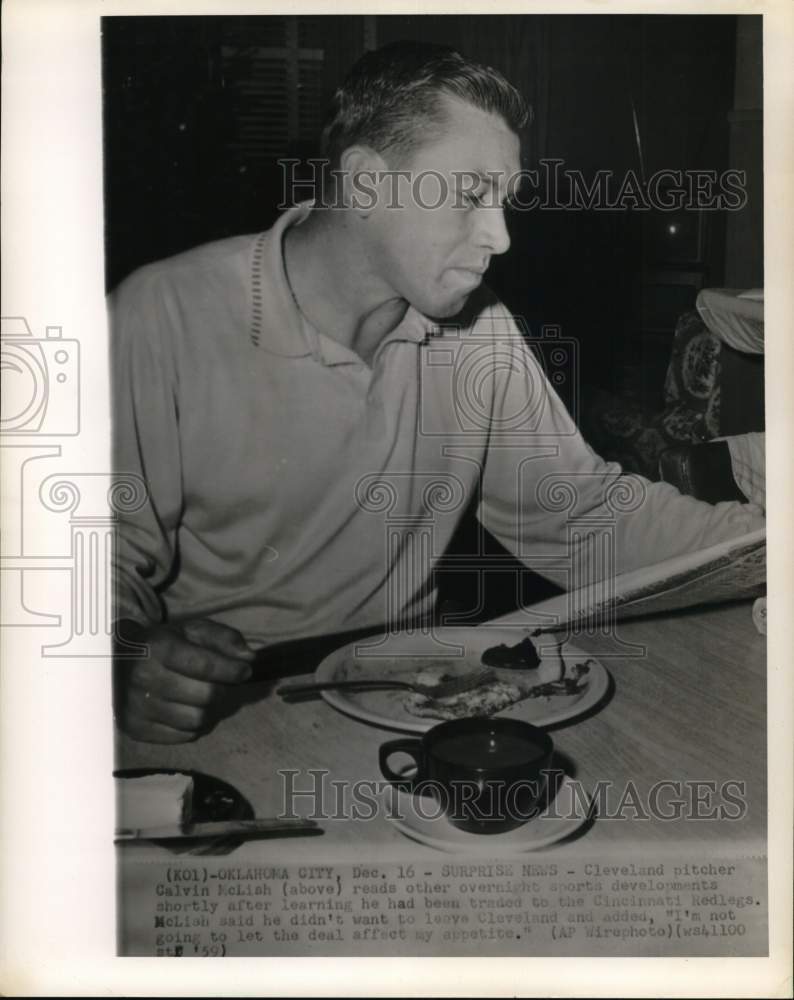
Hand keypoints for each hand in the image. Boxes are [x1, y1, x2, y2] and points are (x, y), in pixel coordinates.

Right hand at [113, 618, 254, 743]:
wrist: (116, 662)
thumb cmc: (162, 644)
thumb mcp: (191, 631)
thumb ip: (223, 638)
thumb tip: (248, 658)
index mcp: (159, 648)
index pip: (205, 666)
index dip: (232, 670)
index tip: (244, 671)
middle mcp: (144, 677)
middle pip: (206, 696)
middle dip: (223, 690)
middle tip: (223, 685)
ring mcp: (137, 706)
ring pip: (196, 720)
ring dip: (210, 711)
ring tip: (206, 698)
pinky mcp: (134, 728)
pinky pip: (182, 736)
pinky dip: (194, 726)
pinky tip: (188, 710)